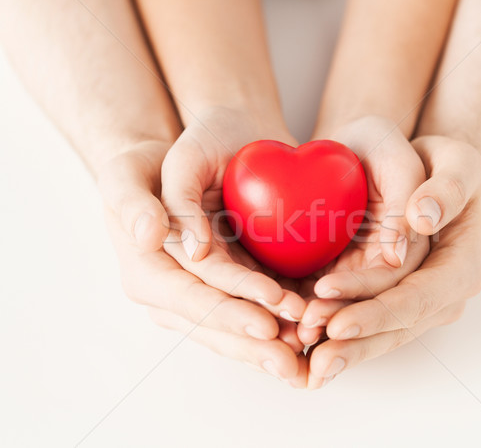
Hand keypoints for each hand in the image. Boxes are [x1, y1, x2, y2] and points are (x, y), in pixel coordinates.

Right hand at [97, 139, 306, 385]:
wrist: (163, 170)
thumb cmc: (144, 169)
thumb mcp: (127, 174)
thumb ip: (134, 204)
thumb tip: (151, 237)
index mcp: (147, 275)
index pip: (192, 299)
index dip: (230, 312)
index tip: (268, 321)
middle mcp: (171, 296)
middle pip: (217, 326)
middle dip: (256, 344)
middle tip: (296, 356)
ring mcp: (199, 296)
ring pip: (236, 328)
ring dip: (272, 341)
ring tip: (309, 344)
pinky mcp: (223, 289)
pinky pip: (250, 311)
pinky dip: (278, 321)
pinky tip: (307, 327)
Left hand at [295, 116, 430, 345]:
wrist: (414, 169)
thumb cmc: (435, 160)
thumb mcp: (453, 159)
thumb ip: (448, 187)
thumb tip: (422, 223)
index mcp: (461, 266)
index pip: (420, 298)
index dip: (379, 313)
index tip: (338, 320)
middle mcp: (439, 295)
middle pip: (395, 328)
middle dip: (354, 343)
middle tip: (311, 354)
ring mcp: (410, 300)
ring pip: (376, 333)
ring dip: (339, 345)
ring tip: (298, 347)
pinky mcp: (382, 296)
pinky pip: (360, 319)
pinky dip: (331, 332)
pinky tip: (300, 338)